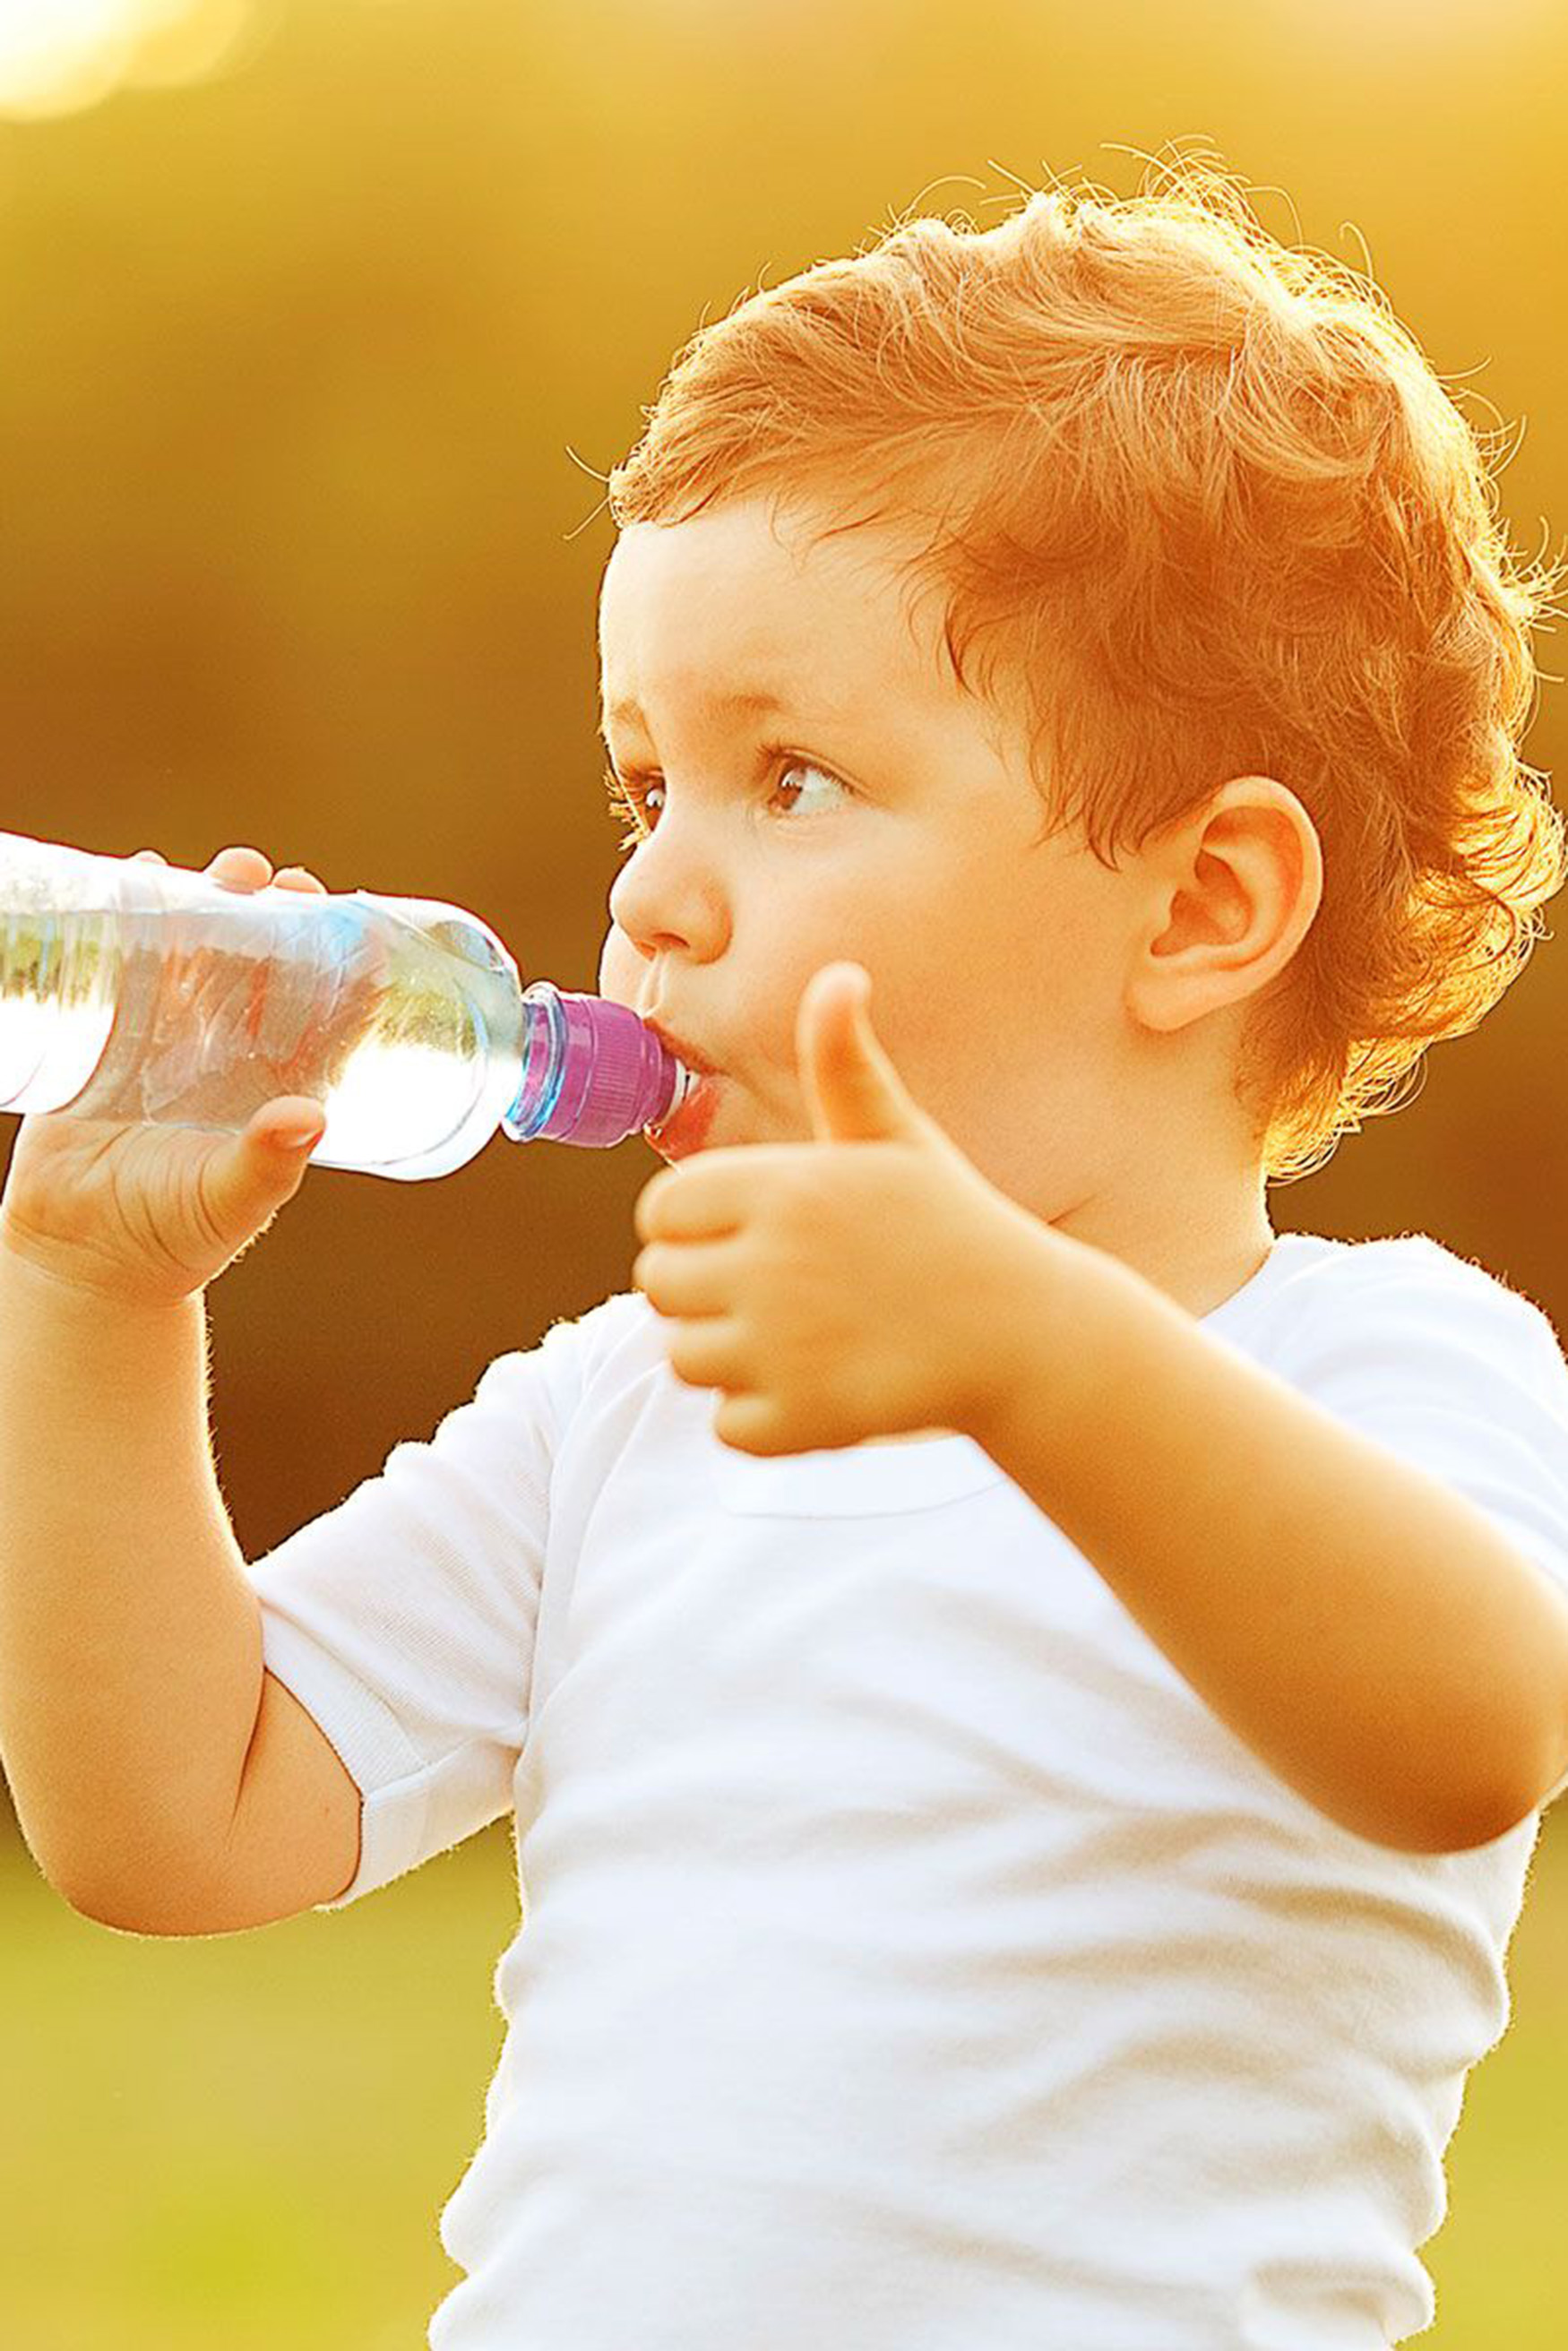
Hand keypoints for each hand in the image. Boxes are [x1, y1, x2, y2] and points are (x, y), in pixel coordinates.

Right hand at [0, 843, 334, 1307]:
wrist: (84, 1261)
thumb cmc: (175, 1237)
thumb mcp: (230, 1200)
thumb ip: (267, 1162)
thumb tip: (308, 1116)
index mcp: (272, 1084)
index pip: (318, 1012)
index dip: (339, 964)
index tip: (354, 920)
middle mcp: (226, 1053)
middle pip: (259, 966)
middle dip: (276, 918)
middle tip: (280, 882)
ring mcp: (166, 1039)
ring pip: (195, 954)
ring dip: (211, 905)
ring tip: (226, 872)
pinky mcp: (106, 1036)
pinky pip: (121, 967)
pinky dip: (130, 921)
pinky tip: (139, 879)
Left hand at [631, 961, 1069, 1455]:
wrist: (1028, 1335)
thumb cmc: (954, 1227)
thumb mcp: (897, 1138)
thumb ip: (844, 1065)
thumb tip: (837, 975)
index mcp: (785, 1187)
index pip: (660, 1214)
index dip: (694, 1229)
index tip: (748, 1238)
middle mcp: (771, 1263)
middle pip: (658, 1286)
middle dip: (704, 1293)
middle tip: (777, 1297)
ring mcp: (782, 1348)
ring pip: (683, 1359)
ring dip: (728, 1359)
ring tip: (800, 1343)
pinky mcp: (800, 1420)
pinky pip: (725, 1426)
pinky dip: (763, 1419)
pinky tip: (818, 1392)